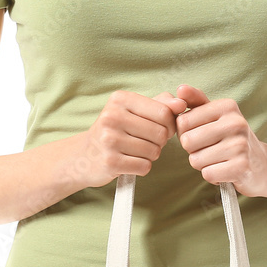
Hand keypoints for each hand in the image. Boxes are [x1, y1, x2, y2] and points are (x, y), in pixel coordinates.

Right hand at [70, 90, 187, 189]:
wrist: (85, 156)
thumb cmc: (116, 131)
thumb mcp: (135, 111)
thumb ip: (161, 104)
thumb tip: (182, 103)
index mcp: (120, 100)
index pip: (164, 112)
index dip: (169, 125)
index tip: (160, 128)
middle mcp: (112, 117)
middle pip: (161, 133)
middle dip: (160, 142)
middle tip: (145, 142)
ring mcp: (109, 140)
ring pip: (154, 151)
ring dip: (151, 155)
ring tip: (136, 152)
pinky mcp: (110, 162)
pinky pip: (145, 166)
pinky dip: (142, 167)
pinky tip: (130, 162)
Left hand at [172, 84, 266, 197]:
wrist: (262, 165)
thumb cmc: (231, 138)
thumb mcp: (216, 115)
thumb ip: (196, 101)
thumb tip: (180, 89)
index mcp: (227, 106)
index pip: (183, 121)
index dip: (186, 133)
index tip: (202, 134)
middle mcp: (235, 123)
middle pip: (187, 141)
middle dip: (193, 150)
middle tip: (211, 149)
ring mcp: (240, 145)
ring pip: (195, 160)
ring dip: (203, 164)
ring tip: (219, 159)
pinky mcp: (241, 167)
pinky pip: (207, 174)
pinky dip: (212, 176)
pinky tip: (225, 170)